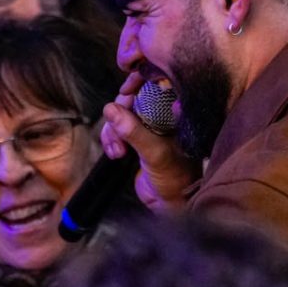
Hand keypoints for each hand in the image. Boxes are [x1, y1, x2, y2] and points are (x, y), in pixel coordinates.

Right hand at [99, 70, 199, 208]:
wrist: (171, 203)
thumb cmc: (176, 178)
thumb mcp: (155, 153)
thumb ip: (133, 131)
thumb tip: (111, 109)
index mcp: (175, 111)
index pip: (155, 83)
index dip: (138, 83)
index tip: (125, 92)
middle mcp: (162, 115)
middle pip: (132, 97)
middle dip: (120, 114)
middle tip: (119, 133)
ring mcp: (148, 126)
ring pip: (120, 114)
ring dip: (113, 131)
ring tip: (118, 151)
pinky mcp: (136, 139)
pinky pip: (116, 129)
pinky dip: (111, 139)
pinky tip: (115, 154)